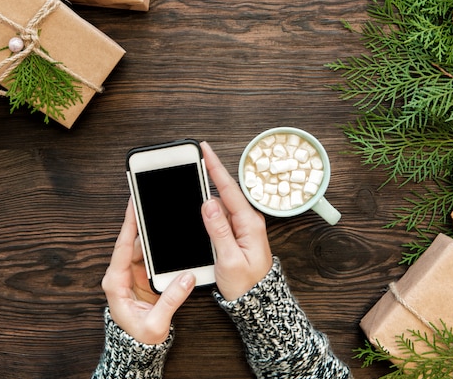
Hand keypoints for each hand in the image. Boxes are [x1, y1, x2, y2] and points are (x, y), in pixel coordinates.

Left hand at [101, 199, 195, 344]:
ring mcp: (131, 273)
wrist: (138, 347)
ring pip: (141, 245)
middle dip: (140, 220)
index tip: (133, 206)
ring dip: (149, 230)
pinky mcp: (142, 274)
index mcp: (116, 283)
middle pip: (131, 241)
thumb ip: (171, 300)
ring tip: (158, 209)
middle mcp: (121, 274)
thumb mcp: (156, 323)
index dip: (129, 226)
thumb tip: (185, 278)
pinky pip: (149, 254)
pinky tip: (165, 231)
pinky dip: (156, 243)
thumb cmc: (140, 337)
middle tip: (147, 199)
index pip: (121, 248)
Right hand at [200, 142, 272, 300]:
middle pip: (224, 193)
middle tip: (195, 160)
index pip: (229, 189)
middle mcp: (248, 221)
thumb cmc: (246, 285)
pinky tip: (200, 209)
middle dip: (209, 176)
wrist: (257, 302)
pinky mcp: (237, 233)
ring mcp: (243, 226)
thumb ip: (219, 230)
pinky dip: (210, 210)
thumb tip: (209, 203)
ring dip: (208, 195)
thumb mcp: (230, 259)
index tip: (205, 150)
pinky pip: (221, 216)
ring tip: (195, 180)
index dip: (215, 168)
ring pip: (221, 204)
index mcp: (250, 223)